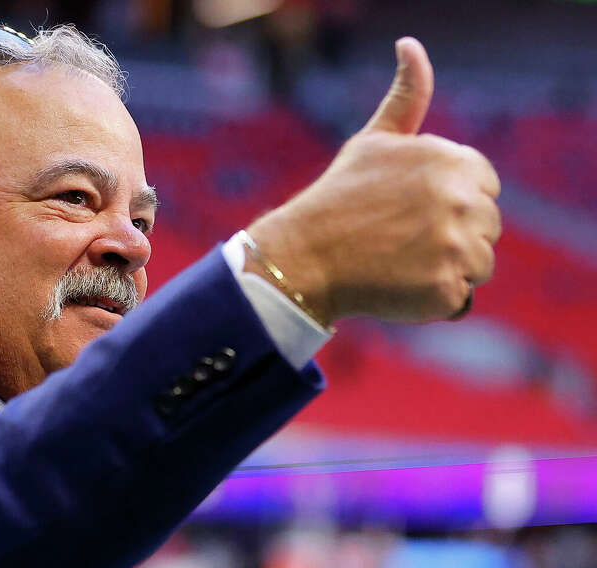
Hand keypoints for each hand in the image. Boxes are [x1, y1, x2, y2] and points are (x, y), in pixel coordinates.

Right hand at [246, 37, 501, 323]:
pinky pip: (458, 299)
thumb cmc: (338, 198)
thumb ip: (408, 97)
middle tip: (397, 240)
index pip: (484, 189)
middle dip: (450, 237)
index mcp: (453, 159)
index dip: (448, 204)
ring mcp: (455, 246)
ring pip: (479, 266)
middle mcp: (460, 200)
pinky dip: (430, 300)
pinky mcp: (444, 288)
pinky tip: (395, 285)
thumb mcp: (374, 141)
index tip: (408, 211)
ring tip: (397, 262)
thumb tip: (411, 45)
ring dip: (445, 270)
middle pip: (486, 228)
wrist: (303, 256)